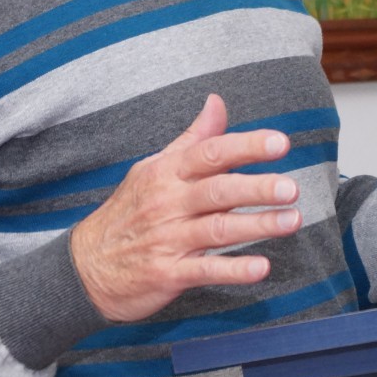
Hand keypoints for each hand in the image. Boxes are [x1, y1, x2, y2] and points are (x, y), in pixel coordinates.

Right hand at [69, 94, 301, 321]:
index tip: (280, 142)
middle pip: (218, 191)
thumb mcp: (153, 169)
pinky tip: (262, 267)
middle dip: (256, 188)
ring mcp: (168, 239)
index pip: (210, 152)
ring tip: (292, 220)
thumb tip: (217, 102)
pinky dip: (234, 269)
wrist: (85, 268)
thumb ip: (192, 139)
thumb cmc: (127, 213)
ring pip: (218, 230)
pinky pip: (205, 271)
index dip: (246, 146)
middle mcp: (168, 203)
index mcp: (167, 173)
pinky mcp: (168, 273)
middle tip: (291, 187)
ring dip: (257, 226)